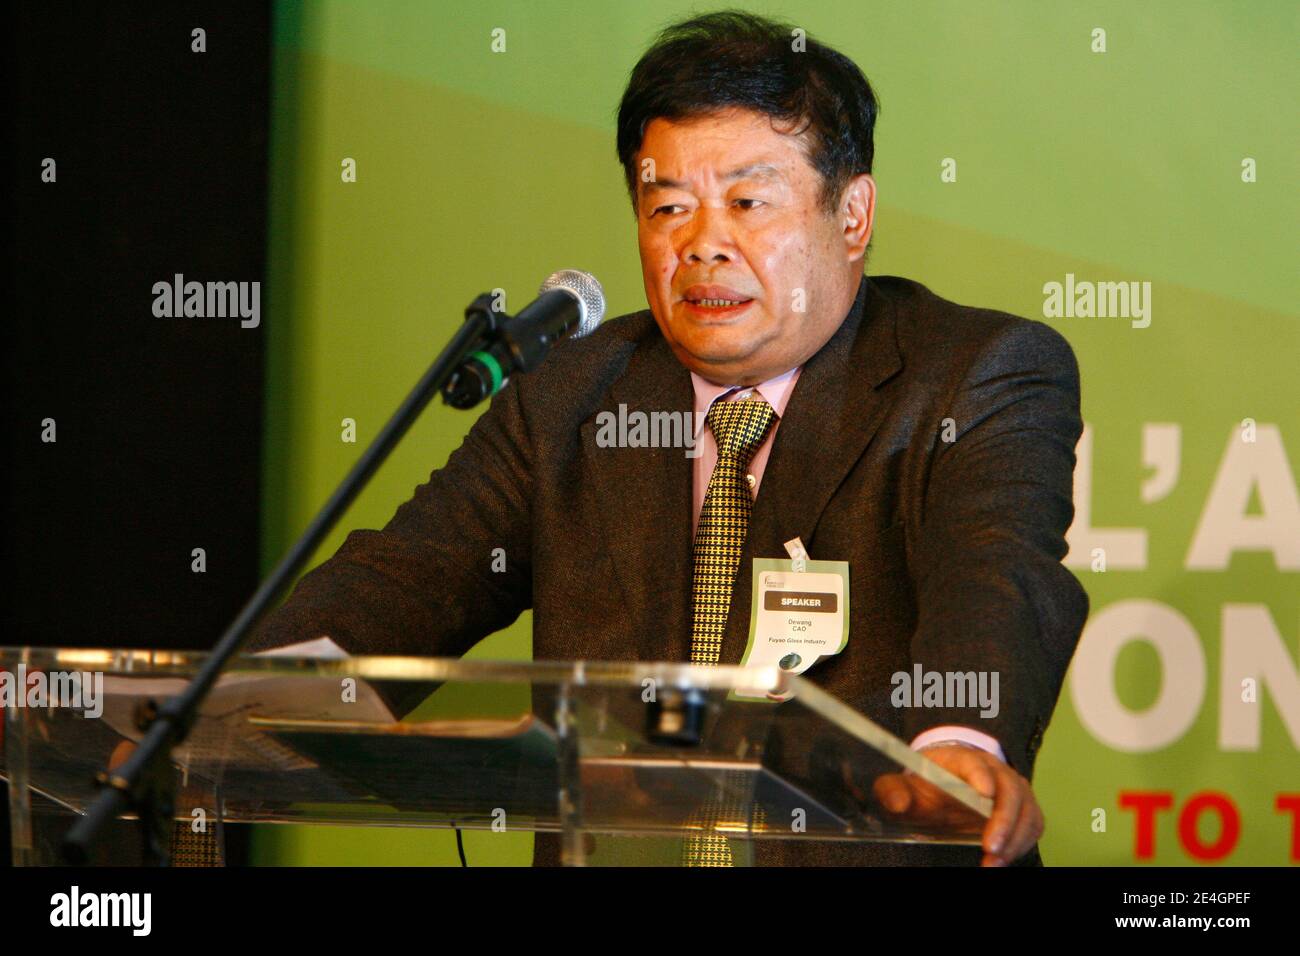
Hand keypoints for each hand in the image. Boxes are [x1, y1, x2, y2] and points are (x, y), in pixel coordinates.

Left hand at [873, 742, 1043, 866]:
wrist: (945, 784)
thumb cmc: (925, 784)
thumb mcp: (903, 785)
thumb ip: (892, 791)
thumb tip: (897, 802)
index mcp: (961, 759)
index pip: (975, 763)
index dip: (981, 776)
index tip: (984, 793)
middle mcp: (994, 769)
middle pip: (1010, 788)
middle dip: (1004, 819)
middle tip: (990, 847)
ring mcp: (1013, 788)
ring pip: (1026, 809)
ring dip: (1015, 838)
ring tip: (994, 863)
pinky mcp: (1024, 808)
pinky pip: (1033, 824)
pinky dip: (1022, 844)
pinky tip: (1002, 861)